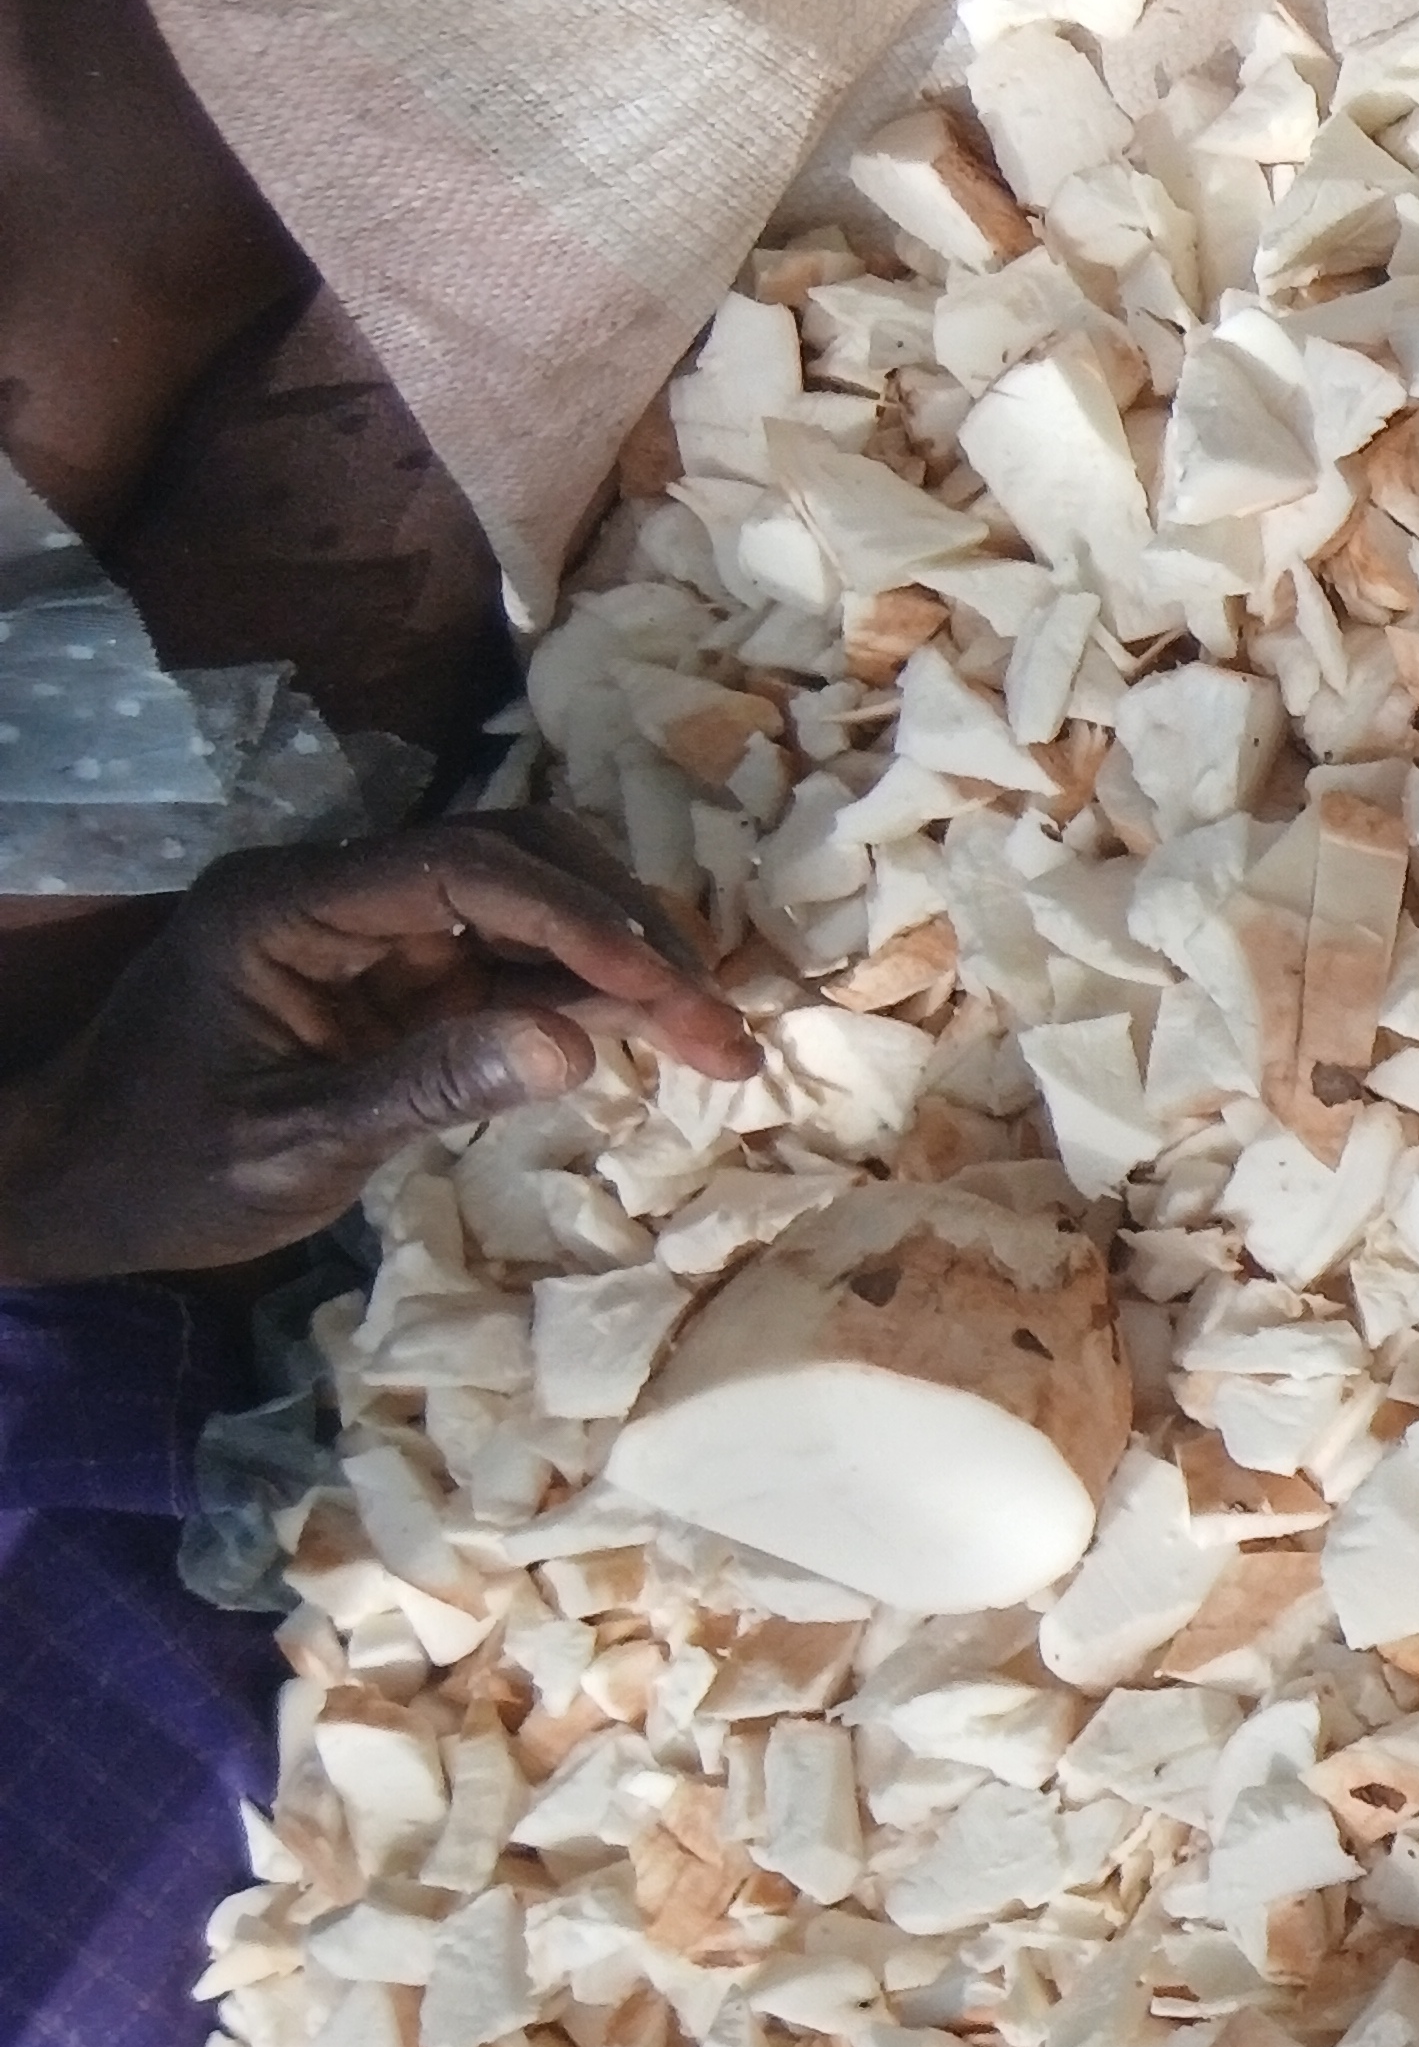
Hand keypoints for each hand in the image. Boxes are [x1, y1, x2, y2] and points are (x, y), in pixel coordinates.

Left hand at [0, 817, 758, 1282]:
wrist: (75, 1187)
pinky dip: (589, 996)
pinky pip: (513, 960)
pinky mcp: (398, 977)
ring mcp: (373, 932)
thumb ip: (424, 1088)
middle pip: (516, 858)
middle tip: (715, 1023)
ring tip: (711, 1040)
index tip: (668, 994)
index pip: (462, 869)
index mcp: (289, 906)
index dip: (578, 920)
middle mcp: (338, 893)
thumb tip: (572, 1045)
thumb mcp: (289, 1146)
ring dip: (626, 961)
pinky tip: (650, 1042)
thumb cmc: (162, 1172)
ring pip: (531, 901)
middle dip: (626, 931)